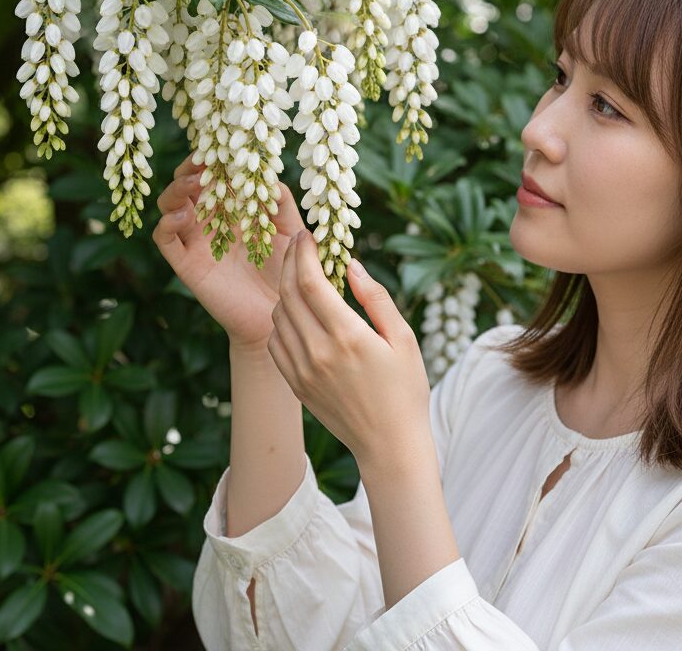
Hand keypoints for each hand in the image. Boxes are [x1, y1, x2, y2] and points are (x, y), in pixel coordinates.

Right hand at [152, 155, 306, 349]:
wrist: (283, 316)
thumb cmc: (290, 271)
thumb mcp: (292, 232)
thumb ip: (282, 203)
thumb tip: (269, 175)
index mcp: (235, 208)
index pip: (215, 174)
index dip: (214, 158)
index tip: (222, 145)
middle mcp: (211, 220)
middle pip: (186, 183)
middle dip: (190, 167)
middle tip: (203, 159)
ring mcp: (196, 241)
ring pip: (169, 205)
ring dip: (176, 190)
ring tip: (194, 183)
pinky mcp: (187, 264)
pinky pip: (165, 239)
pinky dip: (167, 223)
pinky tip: (183, 216)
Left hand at [267, 230, 431, 465]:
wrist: (389, 446)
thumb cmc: (406, 390)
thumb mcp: (404, 339)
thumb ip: (376, 298)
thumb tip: (351, 264)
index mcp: (347, 336)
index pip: (311, 282)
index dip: (304, 253)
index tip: (308, 235)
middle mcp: (318, 352)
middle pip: (289, 293)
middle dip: (291, 262)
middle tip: (300, 244)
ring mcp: (302, 370)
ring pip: (278, 316)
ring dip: (286, 289)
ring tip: (303, 275)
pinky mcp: (296, 385)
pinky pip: (276, 342)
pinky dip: (282, 320)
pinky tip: (298, 312)